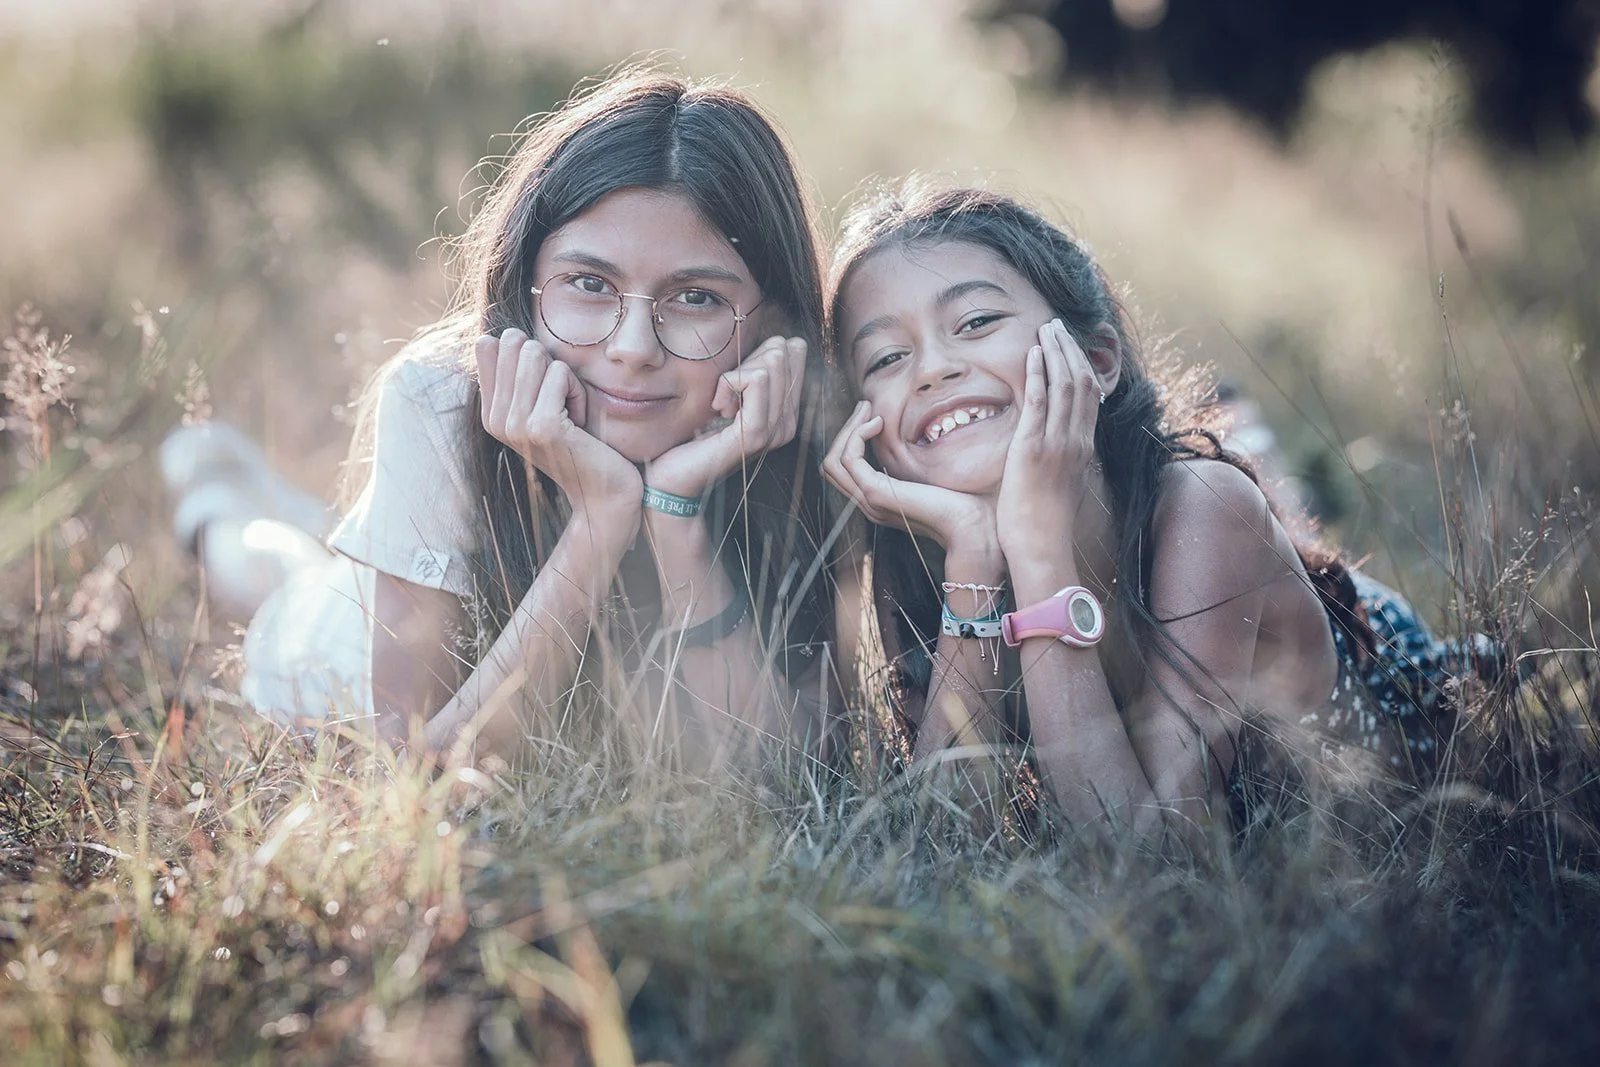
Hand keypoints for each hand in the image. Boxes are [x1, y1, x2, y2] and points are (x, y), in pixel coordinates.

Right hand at [475, 329, 642, 531]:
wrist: (602, 494)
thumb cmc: (581, 444)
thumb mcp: (542, 405)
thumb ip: (518, 374)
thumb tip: (497, 335)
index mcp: (490, 412)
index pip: (488, 345)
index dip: (528, 356)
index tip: (543, 394)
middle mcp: (494, 419)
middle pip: (513, 342)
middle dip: (547, 363)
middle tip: (560, 402)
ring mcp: (515, 424)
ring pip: (536, 354)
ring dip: (565, 378)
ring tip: (570, 413)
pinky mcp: (542, 427)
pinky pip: (561, 373)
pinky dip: (579, 391)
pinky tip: (580, 423)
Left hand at [643, 336, 806, 499]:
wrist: (674, 479)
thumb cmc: (693, 436)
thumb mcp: (726, 396)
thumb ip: (748, 372)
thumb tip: (767, 342)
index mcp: (785, 412)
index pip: (795, 349)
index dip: (760, 351)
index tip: (735, 382)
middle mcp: (787, 422)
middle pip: (783, 351)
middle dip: (748, 359)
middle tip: (725, 393)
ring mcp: (775, 429)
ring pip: (771, 362)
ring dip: (736, 373)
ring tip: (721, 403)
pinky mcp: (756, 433)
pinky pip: (756, 379)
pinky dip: (729, 382)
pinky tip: (717, 406)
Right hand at [822, 399, 1000, 573]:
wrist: (973, 528)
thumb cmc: (965, 504)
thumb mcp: (936, 480)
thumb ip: (920, 466)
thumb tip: (925, 435)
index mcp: (879, 502)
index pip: (843, 471)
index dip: (851, 440)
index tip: (873, 416)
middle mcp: (868, 504)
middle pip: (831, 465)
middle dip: (845, 431)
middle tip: (866, 406)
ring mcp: (870, 501)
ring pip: (834, 461)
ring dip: (849, 429)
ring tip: (869, 410)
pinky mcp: (876, 494)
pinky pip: (849, 459)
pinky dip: (857, 435)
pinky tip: (878, 423)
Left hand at [995, 320, 1099, 564]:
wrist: (1041, 546)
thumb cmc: (1046, 523)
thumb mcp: (1064, 484)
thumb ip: (1065, 460)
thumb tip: (1063, 449)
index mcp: (1084, 448)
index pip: (1090, 396)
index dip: (1082, 365)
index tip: (1070, 345)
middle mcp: (1076, 441)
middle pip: (1081, 382)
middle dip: (1069, 349)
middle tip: (1057, 326)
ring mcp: (1057, 444)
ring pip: (1064, 385)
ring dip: (1055, 352)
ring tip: (1046, 329)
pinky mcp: (1033, 449)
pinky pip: (1039, 403)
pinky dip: (1037, 374)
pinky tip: (1032, 354)